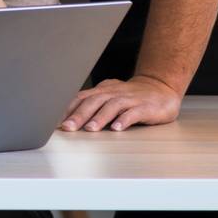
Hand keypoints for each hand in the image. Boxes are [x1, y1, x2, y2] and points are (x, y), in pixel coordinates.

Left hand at [60, 75, 182, 131]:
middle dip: (79, 115)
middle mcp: (114, 93)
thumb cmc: (130, 96)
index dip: (68, 109)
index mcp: (102, 91)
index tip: (56, 122)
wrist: (160, 88)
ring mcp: (130, 99)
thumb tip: (68, 118)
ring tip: (90, 129)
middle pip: (93, 102)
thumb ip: (92, 104)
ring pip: (112, 106)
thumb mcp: (109, 96)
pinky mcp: (145, 107)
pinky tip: (117, 128)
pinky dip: (124, 120)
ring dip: (100, 118)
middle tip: (68, 128)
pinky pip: (133, 113)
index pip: (81, 98)